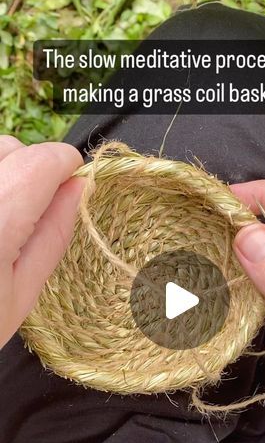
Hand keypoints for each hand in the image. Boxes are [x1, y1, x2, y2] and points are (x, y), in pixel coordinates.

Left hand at [0, 136, 83, 348]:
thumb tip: (77, 189)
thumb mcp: (21, 295)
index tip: (72, 179)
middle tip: (32, 207)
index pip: (40, 163)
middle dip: (31, 166)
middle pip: (9, 147)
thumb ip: (52, 235)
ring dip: (2, 169)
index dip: (64, 165)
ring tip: (2, 211)